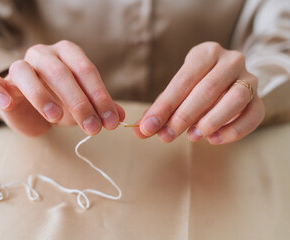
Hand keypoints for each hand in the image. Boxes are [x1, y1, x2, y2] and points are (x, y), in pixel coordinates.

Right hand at [0, 40, 124, 136]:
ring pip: (26, 73)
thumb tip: (120, 117)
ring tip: (56, 118)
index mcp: (67, 54)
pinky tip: (7, 103)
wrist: (30, 107)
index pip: (85, 70)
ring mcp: (19, 67)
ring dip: (42, 96)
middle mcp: (42, 54)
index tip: (110, 121)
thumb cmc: (60, 102)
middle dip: (79, 102)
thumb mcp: (83, 105)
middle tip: (92, 128)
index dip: (100, 96)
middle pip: (59, 71)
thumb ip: (100, 108)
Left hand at [133, 42, 264, 144]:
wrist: (226, 78)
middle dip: (184, 116)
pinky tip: (213, 139)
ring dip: (211, 121)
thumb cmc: (194, 86)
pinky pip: (253, 115)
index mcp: (206, 53)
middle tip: (166, 136)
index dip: (164, 105)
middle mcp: (231, 60)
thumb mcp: (176, 92)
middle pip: (208, 88)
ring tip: (192, 137)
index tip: (149, 127)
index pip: (183, 79)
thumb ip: (159, 111)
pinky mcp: (258, 98)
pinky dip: (234, 130)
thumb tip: (140, 130)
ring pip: (234, 99)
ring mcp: (248, 78)